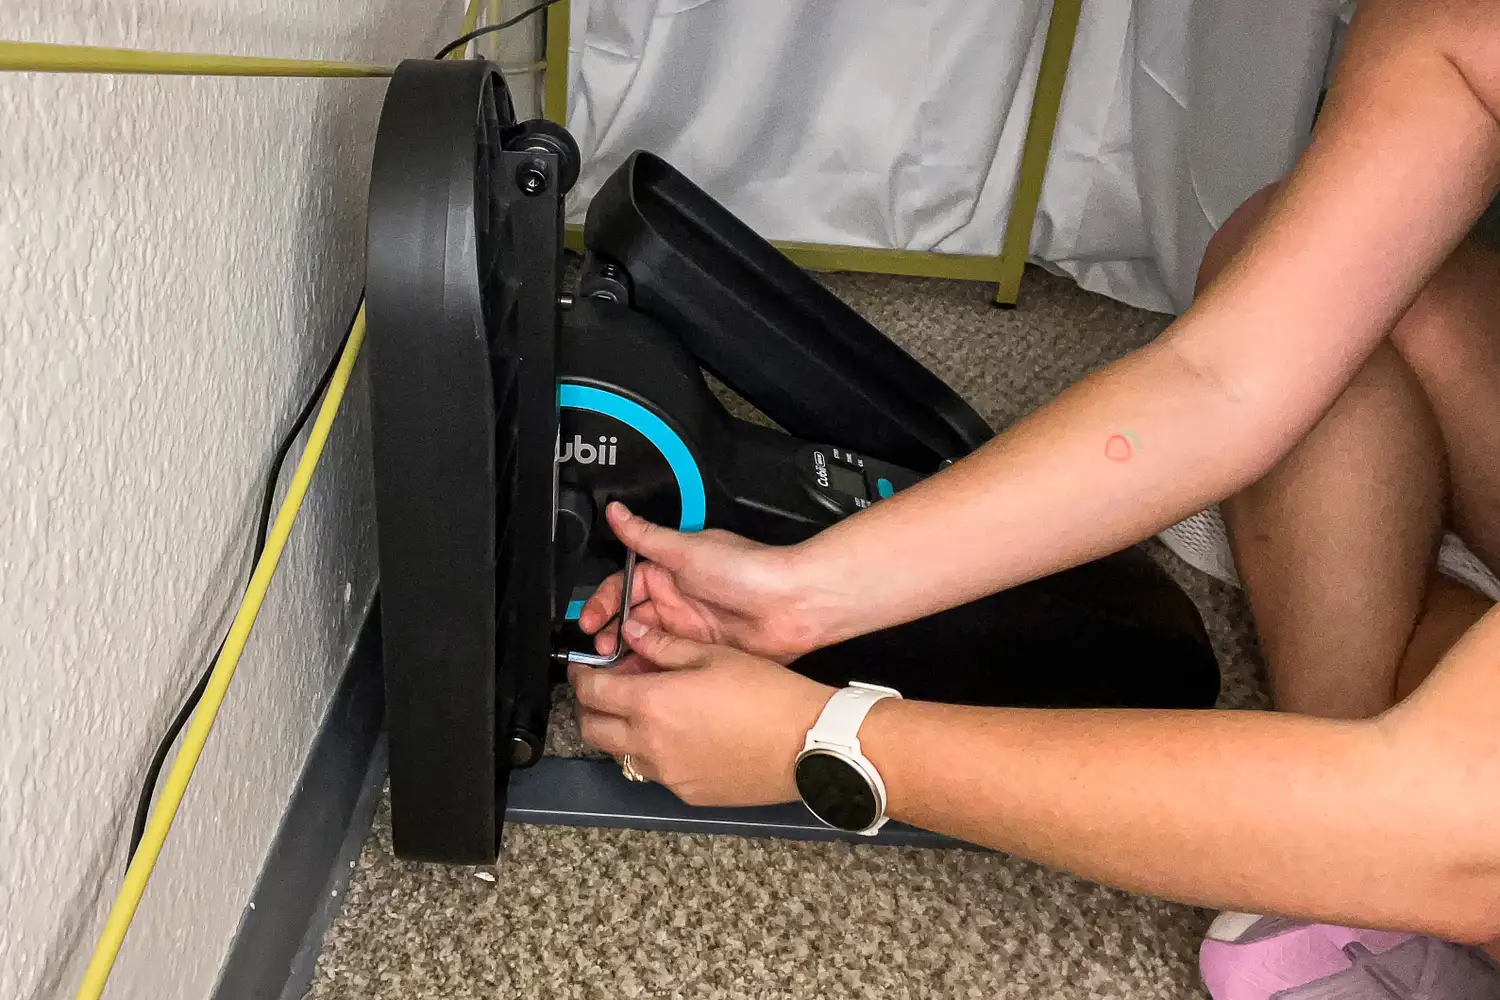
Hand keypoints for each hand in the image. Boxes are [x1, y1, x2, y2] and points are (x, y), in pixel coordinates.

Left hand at [568, 619, 835, 806]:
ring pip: (621, 755)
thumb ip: (664, 645)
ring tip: (649, 712)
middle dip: (590, 708)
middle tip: (607, 690)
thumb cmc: (768, 695)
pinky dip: (654, 753)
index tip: (586, 669)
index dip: (582, 677)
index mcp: (652, 704)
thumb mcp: (713, 655)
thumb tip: (634, 633)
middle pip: (592, 731)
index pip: (591, 693)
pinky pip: (654, 772)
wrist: (807, 744)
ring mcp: (668, 774)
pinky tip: (682, 735)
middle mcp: (651, 745)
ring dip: (622, 733)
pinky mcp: (687, 793)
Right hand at [579, 503, 823, 663]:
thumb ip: (647, 536)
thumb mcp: (688, 550)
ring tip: (615, 674)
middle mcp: (677, 600)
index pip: (622, 588)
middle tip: (600, 653)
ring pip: (648, 646)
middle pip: (630, 622)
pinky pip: (671, 665)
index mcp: (669, 571)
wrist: (794, 603)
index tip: (589, 622)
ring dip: (629, 659)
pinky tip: (642, 684)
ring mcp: (690, 628)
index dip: (603, 606)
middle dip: (611, 637)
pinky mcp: (705, 653)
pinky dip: (654, 674)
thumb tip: (617, 512)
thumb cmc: (748, 569)